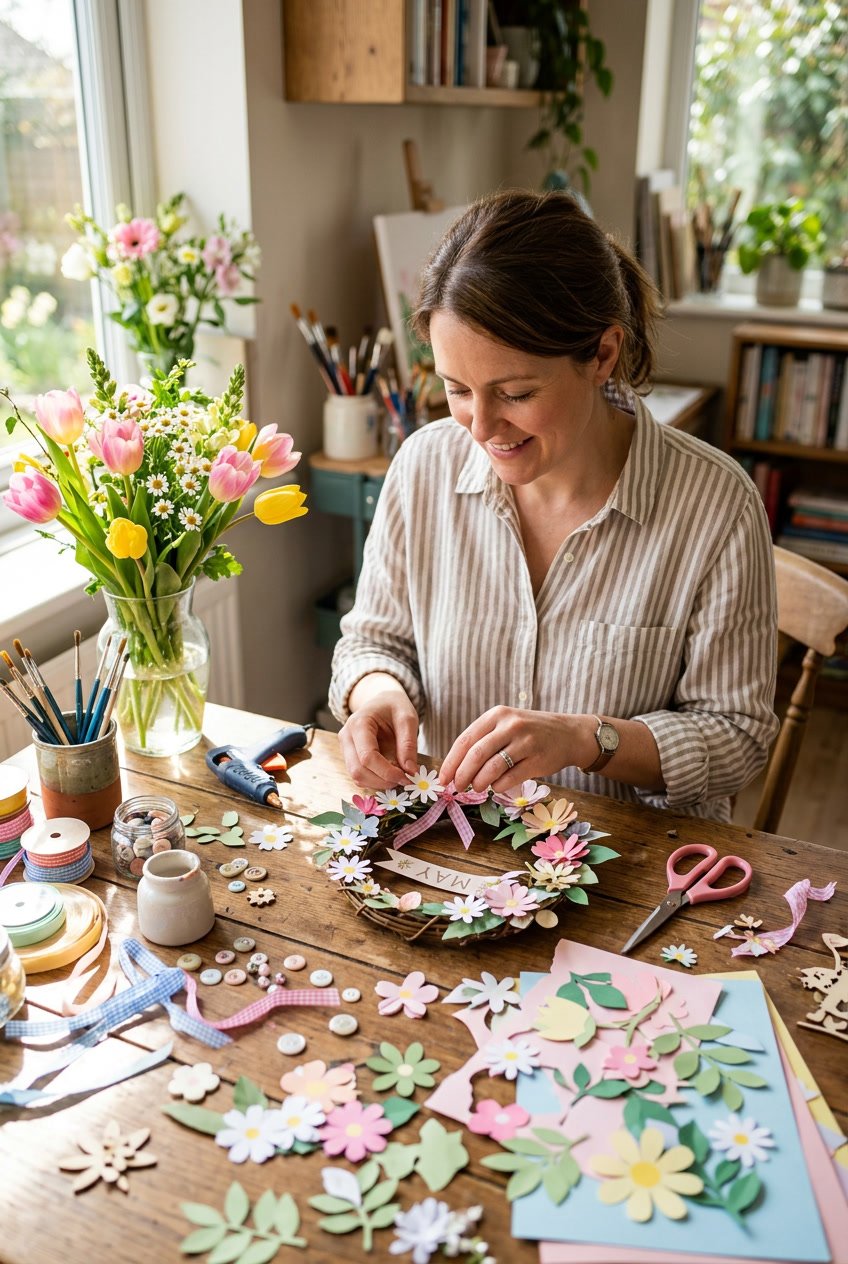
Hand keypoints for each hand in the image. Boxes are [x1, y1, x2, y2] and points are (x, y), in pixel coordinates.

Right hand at [338, 689, 419, 789]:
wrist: (382, 701)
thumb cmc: (394, 706)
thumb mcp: (407, 718)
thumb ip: (409, 744)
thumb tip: (410, 771)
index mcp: (358, 724)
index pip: (367, 757)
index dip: (387, 772)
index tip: (407, 777)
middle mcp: (346, 737)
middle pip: (358, 770)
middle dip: (382, 781)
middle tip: (405, 780)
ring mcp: (345, 748)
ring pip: (356, 777)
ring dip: (379, 783)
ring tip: (399, 777)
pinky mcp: (349, 756)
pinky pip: (359, 776)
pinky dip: (375, 781)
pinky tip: (390, 775)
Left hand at [438, 707, 594, 792]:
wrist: (568, 734)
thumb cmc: (529, 732)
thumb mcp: (506, 725)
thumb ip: (483, 741)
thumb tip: (454, 768)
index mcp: (496, 715)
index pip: (465, 740)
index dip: (451, 761)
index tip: (443, 778)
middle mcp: (510, 726)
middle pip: (476, 754)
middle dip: (462, 775)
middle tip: (457, 788)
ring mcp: (525, 742)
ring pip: (492, 767)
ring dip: (479, 783)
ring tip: (476, 789)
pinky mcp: (537, 760)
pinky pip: (510, 778)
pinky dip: (498, 786)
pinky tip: (496, 787)